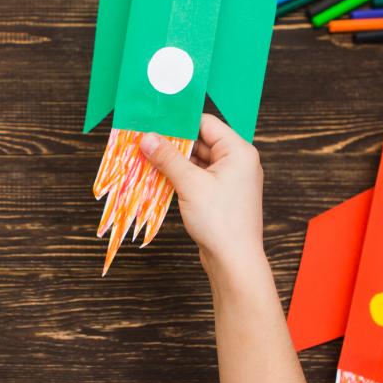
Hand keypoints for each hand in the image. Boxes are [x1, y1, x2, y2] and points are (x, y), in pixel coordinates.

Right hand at [139, 114, 264, 273]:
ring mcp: (229, 180)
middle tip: (145, 141)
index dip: (180, 122)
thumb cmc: (219, 220)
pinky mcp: (221, 197)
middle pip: (200, 142)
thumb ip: (168, 158)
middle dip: (173, 143)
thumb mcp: (190, 184)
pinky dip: (181, 177)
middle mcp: (237, 162)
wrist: (234, 260)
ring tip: (146, 158)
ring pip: (197, 162)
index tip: (154, 121)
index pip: (206, 124)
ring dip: (174, 162)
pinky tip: (159, 177)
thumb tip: (147, 138)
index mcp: (238, 151)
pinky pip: (198, 178)